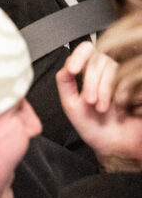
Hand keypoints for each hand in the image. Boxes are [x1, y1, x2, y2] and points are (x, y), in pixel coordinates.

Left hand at [57, 41, 141, 164]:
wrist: (117, 148)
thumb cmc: (95, 128)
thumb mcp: (71, 105)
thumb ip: (65, 82)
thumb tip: (66, 63)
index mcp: (93, 73)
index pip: (87, 49)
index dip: (79, 55)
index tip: (73, 70)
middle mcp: (110, 71)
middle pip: (101, 58)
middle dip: (91, 81)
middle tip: (90, 102)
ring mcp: (128, 77)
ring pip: (115, 67)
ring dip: (105, 88)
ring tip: (102, 108)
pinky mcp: (139, 84)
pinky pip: (131, 78)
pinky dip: (122, 92)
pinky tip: (121, 108)